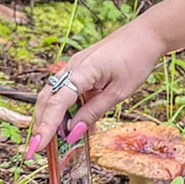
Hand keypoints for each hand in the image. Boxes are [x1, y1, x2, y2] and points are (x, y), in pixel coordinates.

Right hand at [27, 0, 184, 158]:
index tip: (38, 146)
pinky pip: (68, 91)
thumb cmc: (135, 60)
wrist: (146, 35)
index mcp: (82, 71)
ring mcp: (75, 67)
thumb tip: (73, 132)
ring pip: (54, 96)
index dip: (46, 126)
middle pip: (47, 99)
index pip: (56, 103)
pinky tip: (76, 126)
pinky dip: (68, 109)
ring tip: (54, 141)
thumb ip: (94, 112)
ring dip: (52, 118)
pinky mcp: (81, 70)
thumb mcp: (118, 92)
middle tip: (37, 149)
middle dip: (41, 124)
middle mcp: (72, 67)